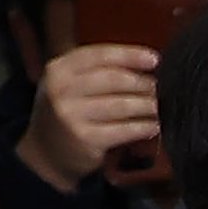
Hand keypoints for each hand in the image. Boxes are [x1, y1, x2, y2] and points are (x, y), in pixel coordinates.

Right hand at [13, 40, 160, 193]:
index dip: (129, 55)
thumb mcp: (69, 84)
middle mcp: (62, 90)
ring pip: (122, 105)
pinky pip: (123, 130)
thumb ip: (95, 70)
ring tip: (161, 105)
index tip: (154, 59)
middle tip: (161, 87)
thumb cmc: (67, 111)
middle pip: (114, 79)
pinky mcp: (86, 139)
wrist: (45, 153)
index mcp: (59, 69)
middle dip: (142, 83)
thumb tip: (142, 63)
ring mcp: (72, 116)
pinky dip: (143, 127)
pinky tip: (154, 126)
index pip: (99, 55)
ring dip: (147, 105)